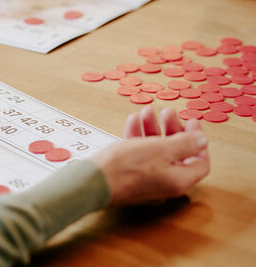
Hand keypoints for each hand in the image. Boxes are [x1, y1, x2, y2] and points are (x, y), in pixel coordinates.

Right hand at [91, 106, 209, 204]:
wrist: (93, 181)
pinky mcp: (130, 177)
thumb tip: (202, 140)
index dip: (198, 140)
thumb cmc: (126, 167)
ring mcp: (147, 182)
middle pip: (177, 154)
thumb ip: (186, 144)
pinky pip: (140, 156)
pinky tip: (132, 122)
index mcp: (179, 180)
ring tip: (145, 111)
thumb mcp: (162, 149)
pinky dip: (139, 138)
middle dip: (172, 129)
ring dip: (153, 129)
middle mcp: (165, 184)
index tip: (190, 122)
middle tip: (167, 112)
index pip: (200, 161)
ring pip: (156, 152)